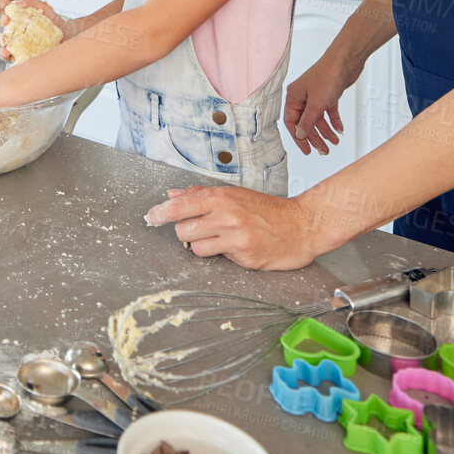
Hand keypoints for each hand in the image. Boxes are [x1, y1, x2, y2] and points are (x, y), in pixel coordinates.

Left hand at [144, 185, 324, 269]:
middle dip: (186, 233)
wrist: (302, 225)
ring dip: (203, 246)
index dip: (161, 213)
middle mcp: (227, 216)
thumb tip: (172, 195)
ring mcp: (236, 238)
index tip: (150, 217)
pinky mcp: (245, 258)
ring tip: (221, 239)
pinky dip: (223, 254)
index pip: (181, 206)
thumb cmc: (268, 210)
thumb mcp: (235, 195)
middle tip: (201, 230)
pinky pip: (219, 259)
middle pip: (182, 231)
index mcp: (222, 198)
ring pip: (197, 249)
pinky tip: (237, 247)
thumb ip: (201, 195)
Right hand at [284, 57, 353, 156]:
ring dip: (326, 131)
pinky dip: (334, 121)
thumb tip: (300, 135)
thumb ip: (308, 121)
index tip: (307, 150)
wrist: (345, 61)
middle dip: (315, 137)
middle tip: (324, 150)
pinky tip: (340, 129)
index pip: (292, 122)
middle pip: (306, 122)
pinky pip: (329, 112)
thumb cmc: (328, 76)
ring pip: (318, 119)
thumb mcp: (316, 104)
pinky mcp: (328, 94)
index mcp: (294, 97)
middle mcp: (303, 96)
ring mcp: (316, 95)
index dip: (299, 137)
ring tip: (334, 141)